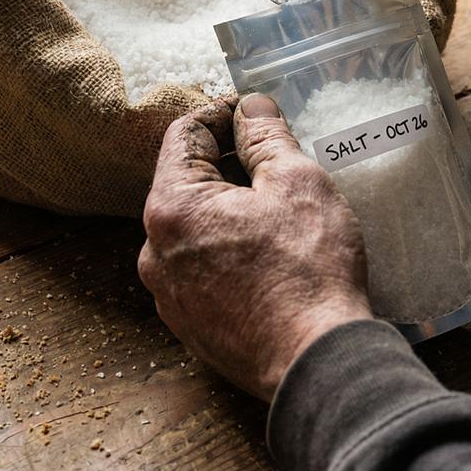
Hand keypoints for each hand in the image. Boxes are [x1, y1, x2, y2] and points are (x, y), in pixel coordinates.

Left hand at [137, 94, 370, 400]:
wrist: (316, 363)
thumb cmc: (308, 270)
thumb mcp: (297, 182)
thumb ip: (266, 136)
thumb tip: (251, 108)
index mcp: (171, 208)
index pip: (185, 135)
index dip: (223, 114)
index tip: (255, 113)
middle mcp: (155, 251)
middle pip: (186, 182)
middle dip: (228, 163)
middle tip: (277, 160)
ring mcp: (169, 294)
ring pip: (195, 227)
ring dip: (229, 208)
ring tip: (279, 209)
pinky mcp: (189, 325)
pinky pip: (202, 268)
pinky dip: (229, 250)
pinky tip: (270, 254)